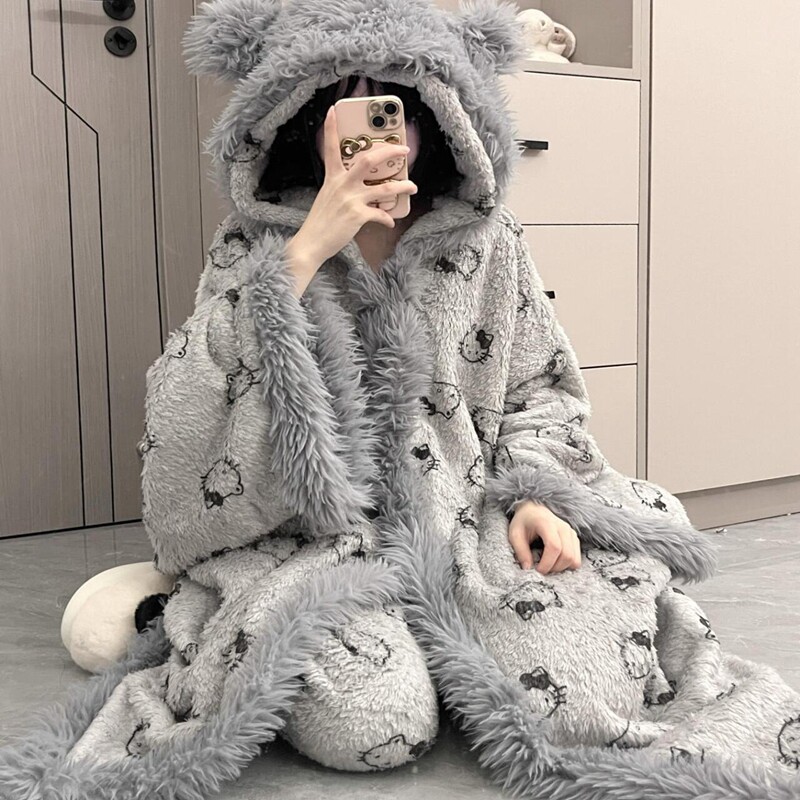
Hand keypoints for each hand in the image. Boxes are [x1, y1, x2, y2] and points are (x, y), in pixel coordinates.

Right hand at [285, 104, 417, 294]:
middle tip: (404, 149)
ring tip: (412, 186)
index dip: (330, 128)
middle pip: (368, 160)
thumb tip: (364, 187)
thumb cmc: (320, 222)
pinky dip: (387, 218)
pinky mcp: (358, 216)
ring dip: (402, 186)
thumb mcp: (327, 197)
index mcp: (333, 178)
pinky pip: (380, 214)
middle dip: (390, 151)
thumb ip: (343, 187)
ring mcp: (351, 199)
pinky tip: (390, 221)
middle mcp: (342, 184)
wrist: (311, 243)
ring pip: (384, 187)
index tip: (333, 110)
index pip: (330, 148)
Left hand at [507, 501, 581, 574]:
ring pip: (574, 558)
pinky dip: (567, 565)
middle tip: (541, 569)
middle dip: (554, 568)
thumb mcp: (515, 535)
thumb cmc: (523, 522)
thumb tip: (528, 569)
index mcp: (546, 523)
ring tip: (548, 565)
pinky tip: (555, 562)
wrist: (533, 510)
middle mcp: (563, 527)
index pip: (554, 547)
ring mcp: (571, 532)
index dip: (547, 563)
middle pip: (567, 555)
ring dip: (561, 568)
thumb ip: (521, 552)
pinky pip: (577, 558)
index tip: (537, 570)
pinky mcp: (574, 538)